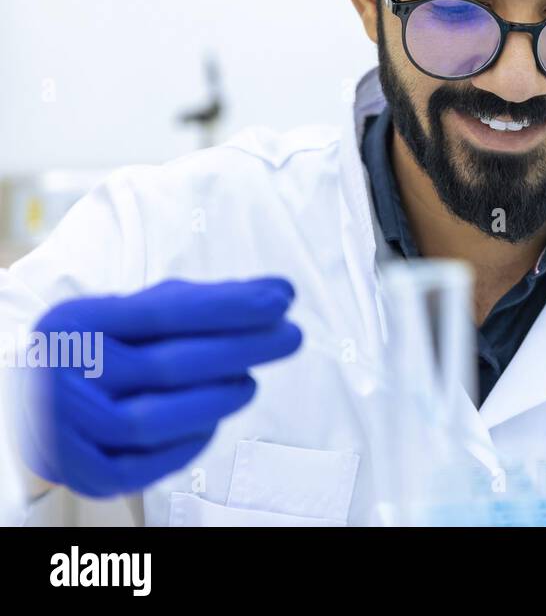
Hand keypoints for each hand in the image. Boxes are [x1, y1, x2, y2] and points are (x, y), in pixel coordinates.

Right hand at [18, 278, 301, 497]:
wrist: (38, 409)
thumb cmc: (106, 352)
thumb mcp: (137, 316)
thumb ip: (207, 302)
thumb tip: (280, 290)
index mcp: (76, 323)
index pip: (163, 312)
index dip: (228, 306)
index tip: (282, 299)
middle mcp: (63, 374)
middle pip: (168, 365)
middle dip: (241, 349)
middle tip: (289, 337)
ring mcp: (65, 428)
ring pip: (155, 420)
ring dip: (217, 400)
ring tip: (249, 384)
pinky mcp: (81, 473)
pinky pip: (145, 467)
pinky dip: (188, 444)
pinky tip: (211, 423)